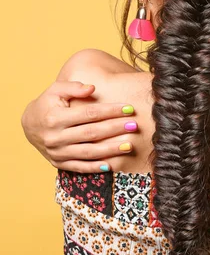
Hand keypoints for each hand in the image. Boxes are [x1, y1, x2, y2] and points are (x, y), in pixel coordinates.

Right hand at [21, 81, 137, 172]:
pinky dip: (95, 167)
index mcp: (55, 117)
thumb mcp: (56, 90)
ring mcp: (57, 152)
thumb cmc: (47, 104)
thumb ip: (74, 87)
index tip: (128, 108)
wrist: (28, 126)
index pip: (89, 114)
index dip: (110, 111)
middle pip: (91, 133)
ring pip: (88, 152)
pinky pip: (79, 167)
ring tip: (129, 145)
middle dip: (115, 129)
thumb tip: (92, 88)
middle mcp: (55, 137)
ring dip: (110, 150)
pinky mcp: (58, 163)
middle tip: (134, 125)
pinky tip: (111, 164)